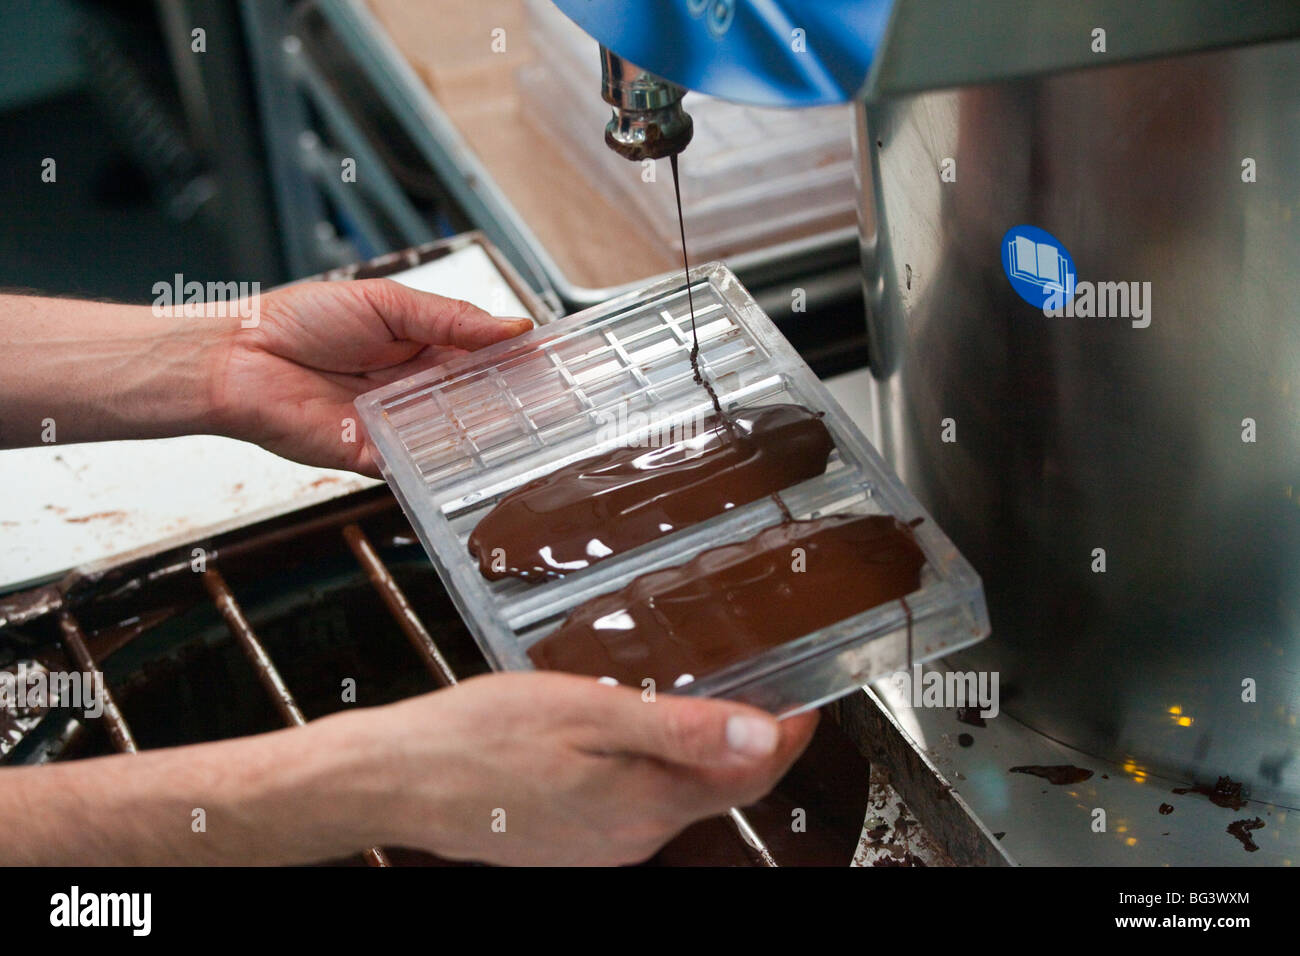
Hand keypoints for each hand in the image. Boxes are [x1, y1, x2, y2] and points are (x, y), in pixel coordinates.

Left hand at [210, 279, 532, 474]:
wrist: (241, 359)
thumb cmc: (300, 320)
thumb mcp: (387, 303)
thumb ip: (451, 319)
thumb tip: (512, 327)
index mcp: (422, 345)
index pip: (484, 356)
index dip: (518, 360)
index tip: (556, 363)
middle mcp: (416, 388)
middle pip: (478, 400)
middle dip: (514, 403)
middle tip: (556, 405)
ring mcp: (400, 425)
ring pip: (458, 436)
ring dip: (489, 435)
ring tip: (531, 432)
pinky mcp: (378, 458)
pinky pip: (422, 466)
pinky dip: (447, 465)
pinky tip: (476, 459)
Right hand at [322, 672, 818, 865]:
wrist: (395, 779)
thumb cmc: (477, 739)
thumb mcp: (586, 711)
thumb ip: (680, 729)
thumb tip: (763, 736)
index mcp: (644, 807)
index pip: (750, 776)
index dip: (788, 734)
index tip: (806, 697)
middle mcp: (632, 839)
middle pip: (719, 789)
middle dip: (752, 742)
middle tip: (763, 684)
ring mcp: (602, 846)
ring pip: (679, 795)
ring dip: (703, 753)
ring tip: (707, 697)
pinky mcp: (576, 840)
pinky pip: (639, 802)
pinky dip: (658, 767)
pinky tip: (638, 731)